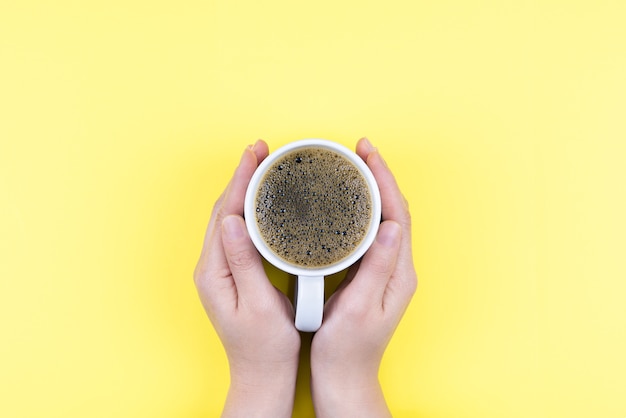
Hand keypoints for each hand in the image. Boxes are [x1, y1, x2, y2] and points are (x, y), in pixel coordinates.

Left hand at [194, 140, 299, 417]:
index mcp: (214, 272)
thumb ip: (243, 263)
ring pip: (229, 217)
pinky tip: (264, 201)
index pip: (225, 213)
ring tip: (262, 166)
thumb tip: (232, 221)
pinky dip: (249, 209)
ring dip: (243, 189)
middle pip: (224, 209)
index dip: (240, 181)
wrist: (260, 373)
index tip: (255, 154)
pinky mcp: (232, 272)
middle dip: (241, 177)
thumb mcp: (257, 306)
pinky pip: (238, 230)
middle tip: (261, 151)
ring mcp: (220, 269)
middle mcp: (212, 266)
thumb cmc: (264, 346)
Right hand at [310, 138, 416, 417]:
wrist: (345, 377)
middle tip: (357, 151)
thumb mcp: (361, 309)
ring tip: (351, 168)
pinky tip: (343, 204)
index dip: (383, 179)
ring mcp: (384, 271)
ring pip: (382, 218)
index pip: (397, 213)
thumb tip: (388, 226)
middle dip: (378, 176)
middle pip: (393, 210)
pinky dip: (359, 210)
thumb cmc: (349, 349)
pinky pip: (368, 232)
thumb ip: (376, 268)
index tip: (365, 154)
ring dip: (370, 190)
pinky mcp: (370, 275)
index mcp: (398, 273)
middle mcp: (396, 268)